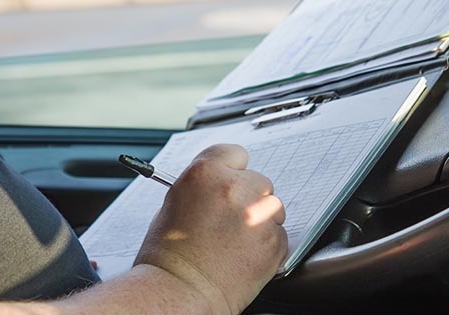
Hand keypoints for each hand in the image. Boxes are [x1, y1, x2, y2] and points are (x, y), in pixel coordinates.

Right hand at [134, 144, 286, 313]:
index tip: (232, 179)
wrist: (180, 292)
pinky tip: (244, 255)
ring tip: (235, 241)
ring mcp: (258, 215)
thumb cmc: (169, 256)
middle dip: (249, 197)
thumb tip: (222, 184)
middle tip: (230, 220)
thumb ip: (204, 187)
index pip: (234, 153)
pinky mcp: (274, 241)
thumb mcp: (175, 204)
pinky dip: (267, 244)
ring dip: (261, 219)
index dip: (232, 169)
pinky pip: (279, 234)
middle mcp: (234, 189)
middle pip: (258, 181)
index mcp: (205, 174)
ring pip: (273, 206)